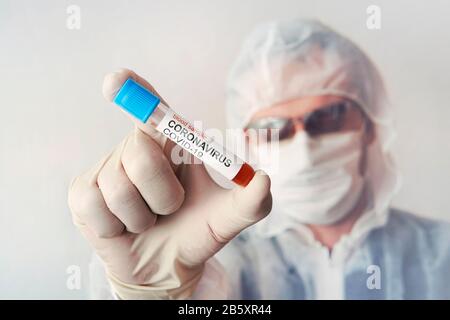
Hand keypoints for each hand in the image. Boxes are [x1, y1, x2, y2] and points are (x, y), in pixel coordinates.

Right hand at [68, 69, 271, 298]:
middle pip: (141, 157)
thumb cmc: (195, 231)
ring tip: (147, 221)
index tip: (117, 79)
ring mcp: (104, 169)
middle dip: (164, 196)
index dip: (134, 91)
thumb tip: (263, 180)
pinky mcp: (81, 193)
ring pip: (119, 191)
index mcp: (168, 143)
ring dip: (142, 218)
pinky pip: (96, 209)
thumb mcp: (226, 219)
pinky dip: (116, 228)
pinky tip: (121, 227)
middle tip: (169, 208)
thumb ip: (250, 202)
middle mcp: (134, 148)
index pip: (150, 108)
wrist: (164, 266)